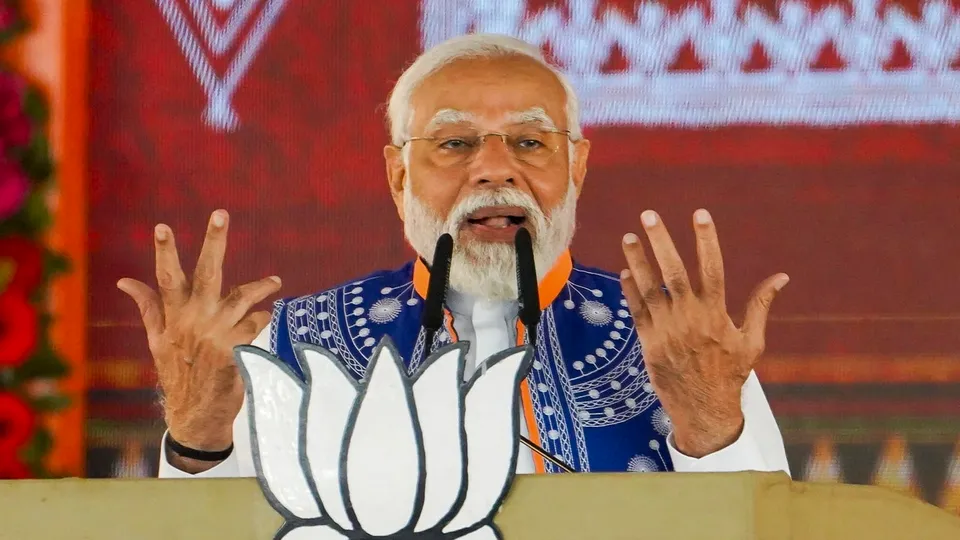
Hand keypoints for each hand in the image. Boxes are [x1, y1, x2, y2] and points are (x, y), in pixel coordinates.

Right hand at [117, 210, 280, 470]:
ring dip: (260, 287)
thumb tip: (124, 280)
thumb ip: (148, 307)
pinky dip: (263, 319)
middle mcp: (194, 320)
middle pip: (207, 273)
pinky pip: (256, 324)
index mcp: (174, 315)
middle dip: (214, 242)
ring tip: (276, 281)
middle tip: (221, 213)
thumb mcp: (157, 341)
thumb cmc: (177, 372)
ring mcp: (216, 334)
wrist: (195, 415)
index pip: (166, 277)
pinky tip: (269, 318)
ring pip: (242, 297)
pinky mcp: (236, 349)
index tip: (161, 226)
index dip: (164, 252)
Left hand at [619, 209, 788, 457]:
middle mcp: (690, 319)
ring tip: (628, 235)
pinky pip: (637, 311)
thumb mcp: (752, 340)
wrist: (704, 409)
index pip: (712, 268)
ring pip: (649, 289)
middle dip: (661, 242)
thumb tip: (781, 277)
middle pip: (673, 272)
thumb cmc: (730, 373)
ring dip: (638, 261)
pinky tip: (625, 270)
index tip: (700, 213)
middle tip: (650, 215)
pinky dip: (630, 290)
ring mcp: (667, 331)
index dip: (706, 240)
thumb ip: (760, 305)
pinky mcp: (649, 343)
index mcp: (716, 314)